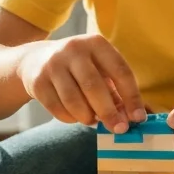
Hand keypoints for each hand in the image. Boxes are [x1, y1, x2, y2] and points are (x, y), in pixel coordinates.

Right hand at [17, 35, 145, 133]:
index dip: (131, 96)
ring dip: (87, 117)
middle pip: (94, 86)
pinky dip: (70, 118)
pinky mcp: (38, 81)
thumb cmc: (79, 68)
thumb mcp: (100, 69)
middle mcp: (74, 49)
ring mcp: (53, 64)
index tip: (138, 118)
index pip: (120, 70)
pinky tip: (75, 116)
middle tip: (119, 129)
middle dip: (109, 112)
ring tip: (93, 120)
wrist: (36, 60)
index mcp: (96, 43)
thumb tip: (134, 118)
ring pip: (73, 100)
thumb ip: (117, 91)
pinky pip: (57, 108)